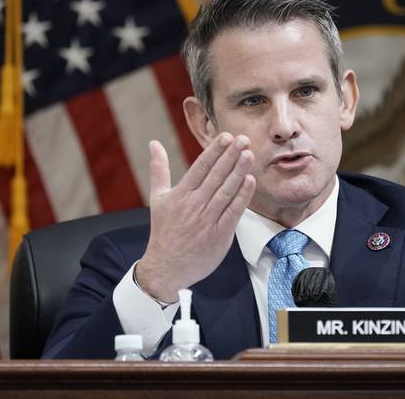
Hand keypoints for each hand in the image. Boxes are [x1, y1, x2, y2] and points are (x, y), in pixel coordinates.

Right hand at [135, 133, 255, 301]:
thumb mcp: (157, 198)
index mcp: (180, 194)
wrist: (166, 268)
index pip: (200, 167)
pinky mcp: (219, 235)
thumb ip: (159, 169)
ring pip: (226, 191)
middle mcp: (194, 205)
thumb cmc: (163, 231)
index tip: (227, 136)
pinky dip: (242, 196)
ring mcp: (207, 220)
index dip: (214, 150)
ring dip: (239, 172)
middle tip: (244, 139)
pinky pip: (233, 212)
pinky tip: (250, 181)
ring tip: (249, 155)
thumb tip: (154, 143)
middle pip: (216, 175)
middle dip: (230, 156)